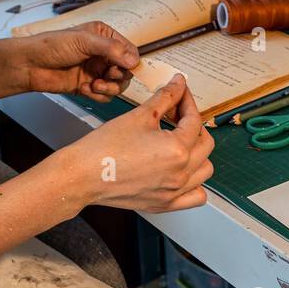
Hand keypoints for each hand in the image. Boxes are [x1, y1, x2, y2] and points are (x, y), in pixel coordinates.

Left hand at [17, 22, 139, 101]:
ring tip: (95, 85)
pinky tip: (83, 88)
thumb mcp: (84, 41)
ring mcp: (96, 71)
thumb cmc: (52, 46)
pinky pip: (104, 96)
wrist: (30, 65)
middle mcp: (102, 54)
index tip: (121, 67)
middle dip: (118, 77)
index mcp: (104, 37)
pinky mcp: (89, 87)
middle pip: (126, 71)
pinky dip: (97, 96)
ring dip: (108, 88)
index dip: (129, 62)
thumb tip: (133, 60)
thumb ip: (111, 49)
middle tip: (106, 76)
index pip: (130, 51)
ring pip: (117, 86)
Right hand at [64, 74, 213, 213]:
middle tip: (177, 114)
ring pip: (204, 170)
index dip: (188, 102)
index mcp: (177, 149)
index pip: (194, 120)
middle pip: (205, 144)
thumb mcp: (139, 115)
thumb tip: (178, 83)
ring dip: (198, 153)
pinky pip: (195, 196)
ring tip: (181, 142)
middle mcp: (180, 173)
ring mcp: (174, 192)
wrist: (83, 174)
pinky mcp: (165, 204)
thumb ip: (165, 98)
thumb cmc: (106, 146)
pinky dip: (195, 184)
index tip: (180, 93)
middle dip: (194, 125)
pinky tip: (182, 171)